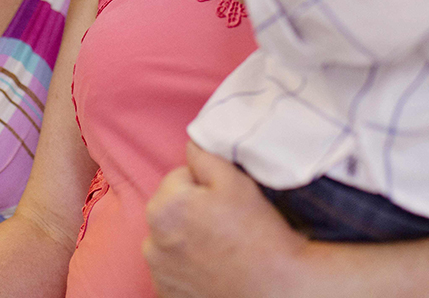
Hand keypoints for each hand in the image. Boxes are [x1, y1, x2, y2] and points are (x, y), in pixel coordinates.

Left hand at [143, 141, 307, 297]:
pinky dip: (188, 267)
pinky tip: (213, 268)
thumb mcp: (235, 181)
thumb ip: (204, 156)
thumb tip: (190, 144)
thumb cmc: (258, 234)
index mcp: (162, 208)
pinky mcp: (167, 295)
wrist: (277, 289)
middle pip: (171, 209)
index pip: (179, 179)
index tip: (225, 201)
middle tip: (226, 224)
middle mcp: (151, 242)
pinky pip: (174, 269)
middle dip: (192, 210)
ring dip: (187, 239)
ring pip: (171, 240)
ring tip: (222, 248)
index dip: (205, 185)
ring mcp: (158, 273)